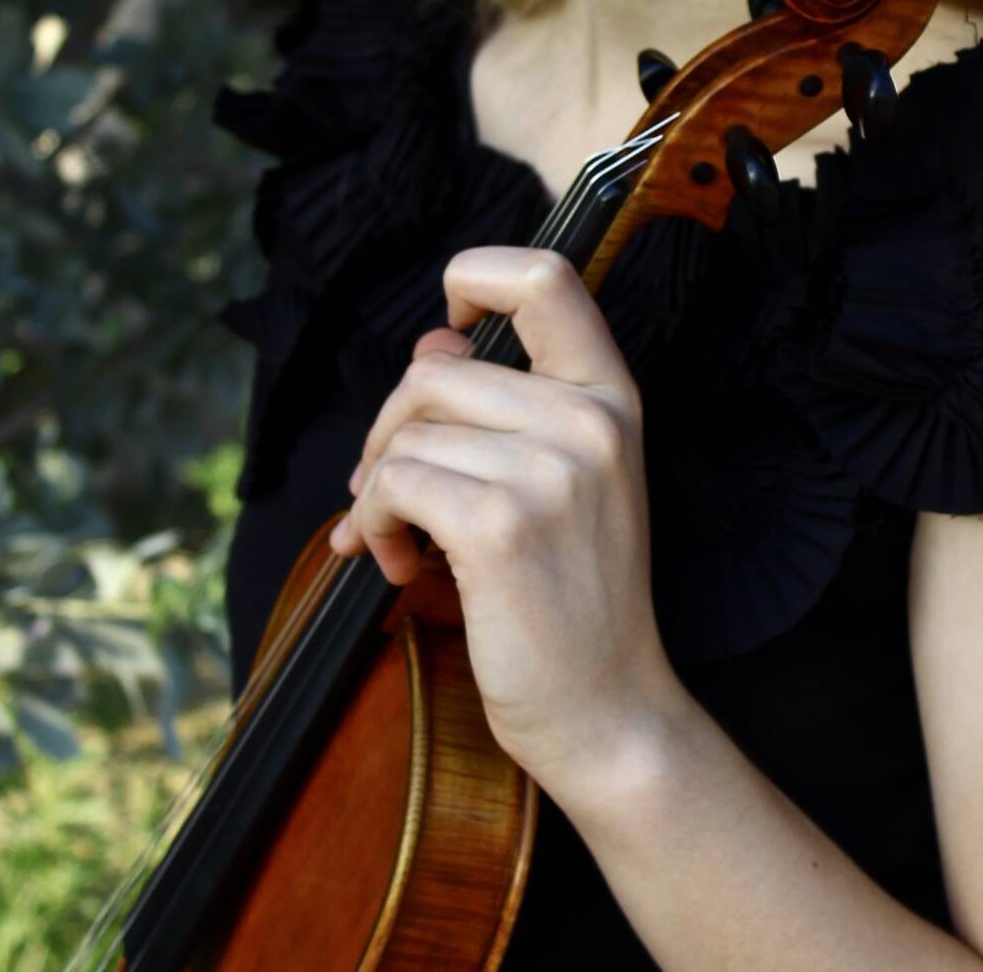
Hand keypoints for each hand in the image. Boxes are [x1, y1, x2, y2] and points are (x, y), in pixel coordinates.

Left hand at [328, 245, 683, 799]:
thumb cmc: (572, 592)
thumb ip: (504, 400)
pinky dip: (371, 526)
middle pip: (432, 369)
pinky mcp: (501, 526)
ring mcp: (552, 470)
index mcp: (611, 394)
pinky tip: (397, 564)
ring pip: (405, 431)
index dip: (477, 273)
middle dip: (389, 429)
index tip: (449, 328)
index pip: (545, 274)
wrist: (607, 708)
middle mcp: (591, 419)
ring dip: (377, 491)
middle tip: (392, 491)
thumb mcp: (563, 474)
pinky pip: (392, 486)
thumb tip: (434, 339)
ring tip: (402, 540)